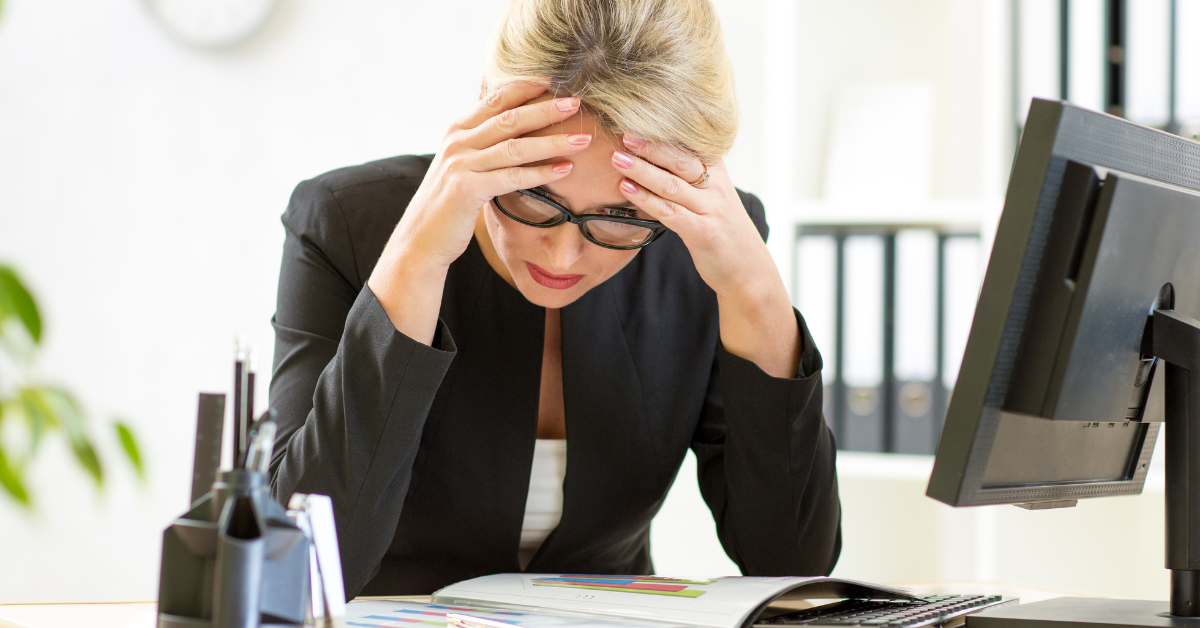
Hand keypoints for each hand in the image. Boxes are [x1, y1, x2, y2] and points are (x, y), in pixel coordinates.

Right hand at [368, 83, 591, 344]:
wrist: (421, 239)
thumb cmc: (448, 203)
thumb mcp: (460, 163)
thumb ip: (479, 140)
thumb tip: (498, 115)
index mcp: (458, 130)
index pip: (496, 99)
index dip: (525, 88)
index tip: (555, 80)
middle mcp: (458, 141)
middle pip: (509, 118)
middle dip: (545, 108)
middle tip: (577, 102)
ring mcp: (460, 163)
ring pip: (515, 146)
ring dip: (552, 141)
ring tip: (582, 139)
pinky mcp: (467, 188)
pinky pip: (511, 176)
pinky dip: (540, 172)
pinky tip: (564, 170)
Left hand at [610, 137, 776, 300]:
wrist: (748, 268)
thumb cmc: (721, 229)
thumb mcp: (710, 196)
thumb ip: (688, 177)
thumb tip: (651, 157)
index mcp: (716, 171)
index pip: (686, 145)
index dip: (661, 132)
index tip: (635, 119)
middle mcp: (715, 185)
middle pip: (679, 159)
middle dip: (650, 145)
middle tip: (623, 132)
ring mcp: (711, 208)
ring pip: (671, 183)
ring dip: (642, 170)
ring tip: (617, 158)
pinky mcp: (703, 231)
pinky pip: (670, 212)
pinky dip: (646, 199)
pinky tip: (628, 189)